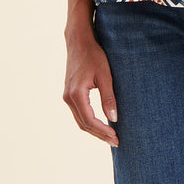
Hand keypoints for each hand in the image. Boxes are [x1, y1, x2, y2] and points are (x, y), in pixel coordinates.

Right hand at [64, 28, 118, 145]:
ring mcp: (67, 96)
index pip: (90, 120)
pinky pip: (79, 113)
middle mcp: (68, 98)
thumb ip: (109, 98)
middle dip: (100, 135)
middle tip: (115, 142)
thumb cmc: (94, 55)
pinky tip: (101, 125)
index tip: (116, 137)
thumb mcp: (105, 76)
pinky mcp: (69, 94)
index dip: (103, 131)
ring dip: (94, 130)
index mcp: (76, 94)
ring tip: (110, 137)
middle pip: (84, 124)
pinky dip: (89, 122)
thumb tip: (114, 119)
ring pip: (80, 121)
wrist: (79, 42)